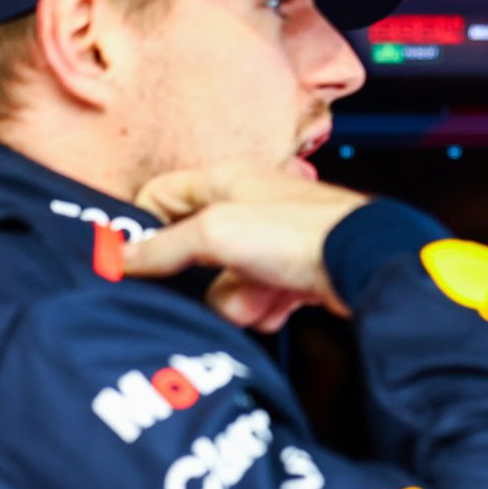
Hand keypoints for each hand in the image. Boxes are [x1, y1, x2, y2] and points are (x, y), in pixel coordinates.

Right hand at [120, 162, 370, 328]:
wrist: (365, 266)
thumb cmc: (300, 232)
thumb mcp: (216, 233)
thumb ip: (165, 247)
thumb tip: (122, 258)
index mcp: (226, 180)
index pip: (162, 196)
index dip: (145, 229)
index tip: (136, 263)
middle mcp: (249, 207)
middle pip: (195, 251)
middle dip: (201, 279)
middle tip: (214, 284)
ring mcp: (272, 242)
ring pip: (227, 282)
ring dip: (239, 299)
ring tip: (261, 296)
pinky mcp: (293, 275)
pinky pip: (258, 300)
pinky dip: (266, 308)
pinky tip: (281, 305)